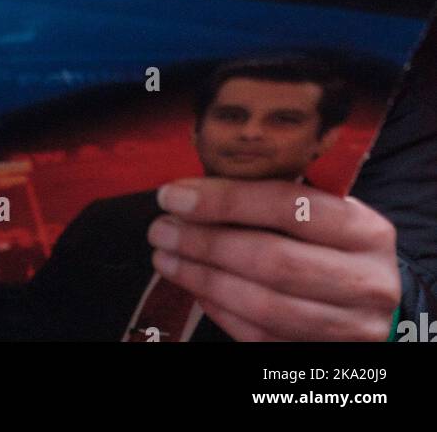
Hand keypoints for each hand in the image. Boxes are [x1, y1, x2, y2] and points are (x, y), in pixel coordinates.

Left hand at [147, 178, 399, 341]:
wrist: (386, 303)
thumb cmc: (341, 245)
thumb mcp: (329, 212)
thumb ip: (279, 199)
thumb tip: (197, 191)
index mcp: (365, 229)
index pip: (287, 206)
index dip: (225, 200)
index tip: (174, 196)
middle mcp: (364, 280)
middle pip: (272, 260)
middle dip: (205, 243)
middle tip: (161, 229)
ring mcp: (350, 327)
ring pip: (264, 306)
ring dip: (204, 279)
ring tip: (167, 258)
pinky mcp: (326, 356)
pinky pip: (262, 337)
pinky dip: (221, 311)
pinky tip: (195, 287)